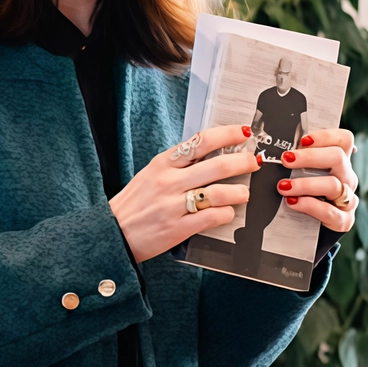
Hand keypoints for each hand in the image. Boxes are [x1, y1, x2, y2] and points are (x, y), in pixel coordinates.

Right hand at [110, 124, 258, 262]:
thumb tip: (209, 155)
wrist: (113, 232)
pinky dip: (226, 213)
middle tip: (254, 162)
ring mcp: (174, 205)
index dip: (227, 135)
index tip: (243, 134)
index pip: (201, 141)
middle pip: (217, 165)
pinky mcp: (178, 228)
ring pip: (218, 192)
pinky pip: (211, 217)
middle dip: (243, 162)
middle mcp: (169, 181)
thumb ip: (177, 165)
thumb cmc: (134, 204)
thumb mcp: (150, 174)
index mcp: (163, 163)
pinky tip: (228, 212)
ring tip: (245, 193)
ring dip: (239, 192)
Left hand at [276, 129, 358, 231]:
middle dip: (309, 157)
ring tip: (283, 186)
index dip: (325, 136)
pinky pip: (329, 212)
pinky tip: (292, 202)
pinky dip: (309, 206)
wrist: (312, 229)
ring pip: (333, 185)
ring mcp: (348, 199)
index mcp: (341, 162)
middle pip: (338, 157)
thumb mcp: (305, 175)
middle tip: (285, 159)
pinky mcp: (343, 220)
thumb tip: (276, 148)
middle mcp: (347, 177)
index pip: (344, 140)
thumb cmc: (306, 194)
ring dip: (305, 184)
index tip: (302, 140)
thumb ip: (298, 162)